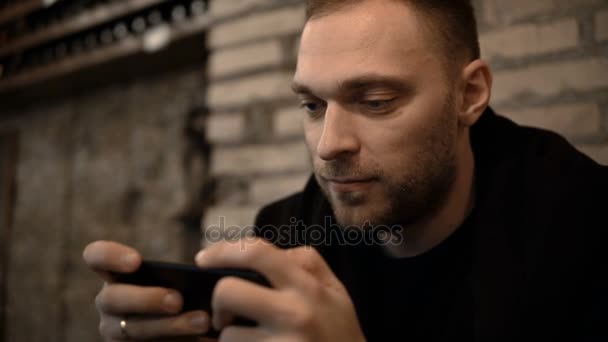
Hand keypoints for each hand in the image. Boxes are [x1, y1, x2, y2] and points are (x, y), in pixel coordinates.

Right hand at [83, 240, 212, 340]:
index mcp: (117, 274)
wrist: (188, 331)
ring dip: (169, 326)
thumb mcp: (186, 281)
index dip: (109, 255)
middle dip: (146, 299)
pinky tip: (199, 339)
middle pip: (112, 297)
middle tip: (178, 300)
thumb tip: (206, 265)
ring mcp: (114, 330)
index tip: (137, 261)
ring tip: (201, 321)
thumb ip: (186, 274)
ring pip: (131, 329)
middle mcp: (109, 302)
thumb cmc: (188, 296)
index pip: (96, 257)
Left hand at [195, 237, 366, 341]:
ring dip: (231, 339)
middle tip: (225, 314)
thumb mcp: (335, 291)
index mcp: (307, 286)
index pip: (257, 252)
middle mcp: (294, 314)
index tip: (204, 258)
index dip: (222, 250)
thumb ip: (305, 263)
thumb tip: (260, 253)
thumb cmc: (341, 332)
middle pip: (228, 291)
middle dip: (218, 302)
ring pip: (227, 336)